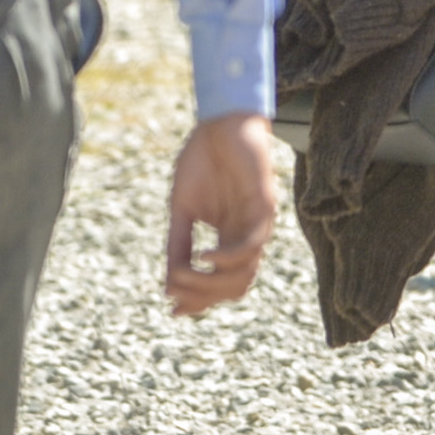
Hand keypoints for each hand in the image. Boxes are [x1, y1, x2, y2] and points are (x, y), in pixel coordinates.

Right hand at [166, 112, 278, 316]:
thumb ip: (179, 245)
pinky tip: (205, 257)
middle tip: (175, 293)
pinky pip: (253, 242)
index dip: (200, 302)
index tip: (172, 310)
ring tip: (184, 275)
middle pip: (236, 286)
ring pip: (245, 271)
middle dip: (204, 296)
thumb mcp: (182, 211)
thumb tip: (170, 285)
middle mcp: (247, 235)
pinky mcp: (265, 204)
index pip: (223, 284)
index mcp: (230, 238)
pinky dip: (228, 257)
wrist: (219, 124)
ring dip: (212, 282)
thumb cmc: (202, 164)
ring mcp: (258, 221)